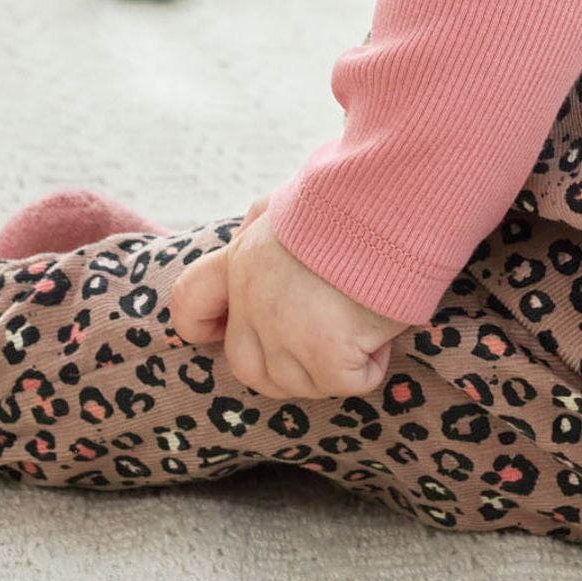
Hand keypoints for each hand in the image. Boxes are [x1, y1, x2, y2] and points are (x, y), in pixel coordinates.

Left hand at [168, 200, 400, 401]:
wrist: (390, 200)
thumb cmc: (347, 196)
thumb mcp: (285, 202)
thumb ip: (260, 227)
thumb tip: (248, 240)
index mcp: (241, 260)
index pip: (190, 304)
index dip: (203, 328)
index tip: (223, 334)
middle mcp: (253, 301)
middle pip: (246, 367)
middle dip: (282, 367)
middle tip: (322, 345)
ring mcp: (286, 332)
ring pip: (298, 384)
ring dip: (330, 368)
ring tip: (359, 327)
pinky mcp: (325, 354)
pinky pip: (346, 384)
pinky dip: (369, 367)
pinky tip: (380, 332)